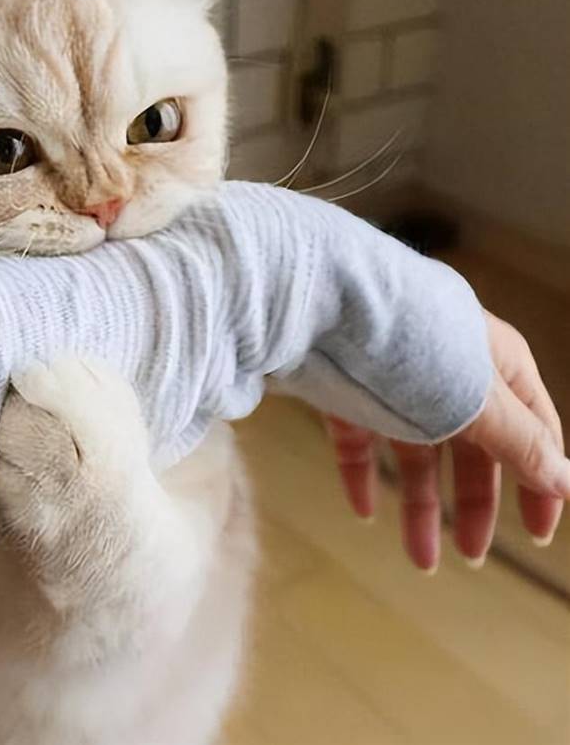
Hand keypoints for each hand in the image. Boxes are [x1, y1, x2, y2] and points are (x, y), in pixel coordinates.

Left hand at [329, 311, 567, 571]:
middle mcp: (444, 369)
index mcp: (492, 362)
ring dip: (419, 506)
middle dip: (472, 502)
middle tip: (471, 554)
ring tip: (420, 559)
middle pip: (469, 445)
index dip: (537, 479)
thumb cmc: (409, 342)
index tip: (534, 534)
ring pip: (412, 450)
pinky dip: (363, 475)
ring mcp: (391, 379)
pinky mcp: (343, 388)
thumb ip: (519, 441)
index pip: (530, 427)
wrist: (317, 302)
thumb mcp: (478, 399)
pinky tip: (364, 510)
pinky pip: (358, 439)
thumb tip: (565, 479)